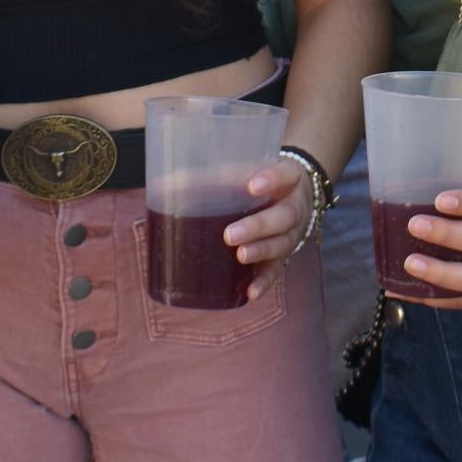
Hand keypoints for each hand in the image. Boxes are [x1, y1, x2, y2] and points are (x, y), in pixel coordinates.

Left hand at [221, 153, 319, 301]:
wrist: (294, 195)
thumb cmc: (262, 181)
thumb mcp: (250, 170)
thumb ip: (216, 175)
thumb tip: (165, 185)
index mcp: (290, 178)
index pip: (285, 174)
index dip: (272, 180)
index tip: (251, 186)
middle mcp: (295, 206)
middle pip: (284, 216)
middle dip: (257, 227)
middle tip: (230, 235)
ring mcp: (292, 232)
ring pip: (281, 243)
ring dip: (260, 252)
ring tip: (240, 256)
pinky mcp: (284, 254)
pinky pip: (276, 269)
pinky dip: (264, 281)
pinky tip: (251, 292)